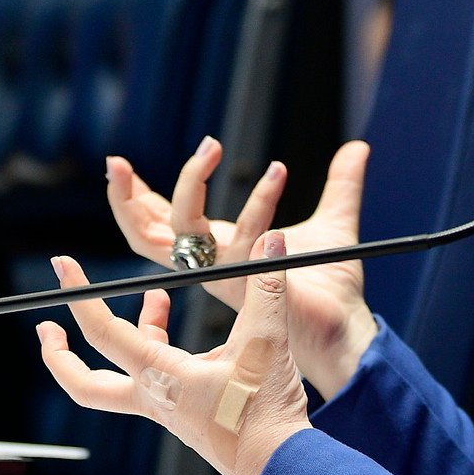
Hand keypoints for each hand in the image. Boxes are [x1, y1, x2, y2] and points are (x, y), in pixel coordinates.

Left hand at [37, 233, 312, 474]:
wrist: (277, 467)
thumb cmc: (263, 417)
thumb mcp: (266, 342)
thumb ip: (265, 287)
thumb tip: (272, 240)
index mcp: (160, 378)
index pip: (103, 332)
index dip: (79, 295)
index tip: (63, 267)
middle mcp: (155, 397)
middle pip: (85, 383)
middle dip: (59, 356)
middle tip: (47, 327)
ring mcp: (169, 410)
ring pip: (127, 375)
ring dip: (133, 335)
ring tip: (157, 298)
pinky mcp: (187, 415)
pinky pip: (162, 379)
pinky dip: (166, 350)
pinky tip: (200, 339)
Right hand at [107, 140, 378, 396]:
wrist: (349, 328)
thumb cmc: (333, 285)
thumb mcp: (334, 221)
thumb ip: (341, 182)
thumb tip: (357, 147)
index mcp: (216, 251)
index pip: (158, 222)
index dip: (134, 195)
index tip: (120, 163)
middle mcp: (212, 267)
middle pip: (146, 234)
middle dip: (125, 197)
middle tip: (116, 162)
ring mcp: (227, 278)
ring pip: (184, 230)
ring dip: (191, 184)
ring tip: (210, 146)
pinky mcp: (250, 286)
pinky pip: (242, 241)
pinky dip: (260, 203)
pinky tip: (278, 171)